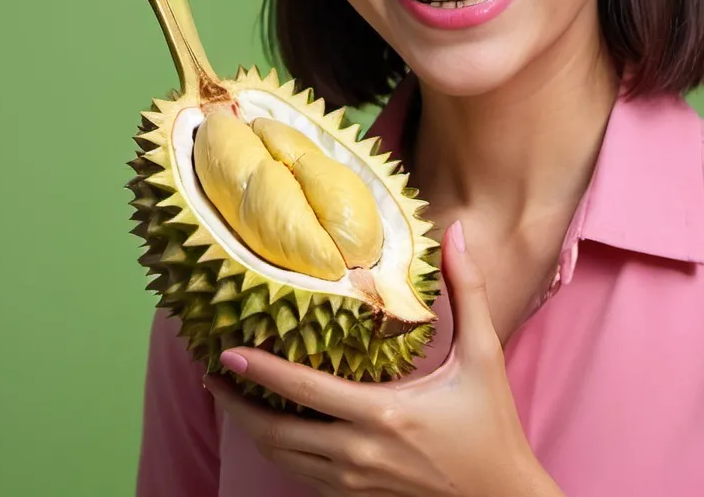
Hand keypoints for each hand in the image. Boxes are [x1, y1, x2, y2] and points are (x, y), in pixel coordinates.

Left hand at [202, 220, 560, 496]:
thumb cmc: (491, 427)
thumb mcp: (484, 354)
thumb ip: (468, 290)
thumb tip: (458, 231)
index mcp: (383, 413)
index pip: (303, 391)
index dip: (259, 371)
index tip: (225, 352)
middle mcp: (359, 452)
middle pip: (275, 433)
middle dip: (235, 405)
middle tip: (211, 375)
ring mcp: (353, 482)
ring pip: (281, 459)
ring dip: (250, 429)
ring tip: (229, 398)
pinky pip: (300, 475)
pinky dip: (277, 450)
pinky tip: (271, 428)